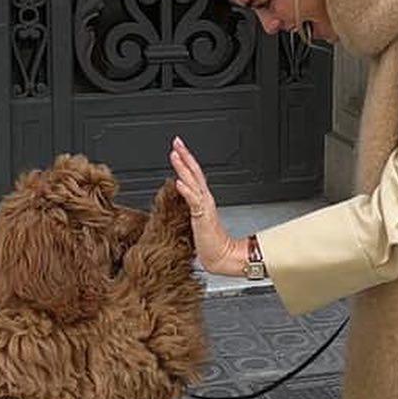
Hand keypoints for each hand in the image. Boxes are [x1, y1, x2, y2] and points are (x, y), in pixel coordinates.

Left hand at [169, 136, 248, 275]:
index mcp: (203, 199)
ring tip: (175, 155)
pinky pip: (193, 201)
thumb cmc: (210, 242)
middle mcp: (205, 199)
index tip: (177, 148)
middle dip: (185, 155)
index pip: (194, 175)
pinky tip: (179, 182)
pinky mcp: (202, 216)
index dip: (186, 160)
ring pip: (193, 182)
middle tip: (176, 142)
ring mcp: (204, 207)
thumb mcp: (197, 220)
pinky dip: (186, 190)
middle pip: (195, 172)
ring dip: (183, 168)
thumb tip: (182, 196)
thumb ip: (192, 207)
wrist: (222, 256)